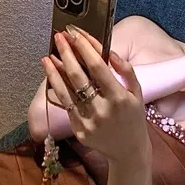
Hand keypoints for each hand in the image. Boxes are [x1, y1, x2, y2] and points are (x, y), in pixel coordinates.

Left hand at [41, 28, 149, 166]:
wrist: (128, 151)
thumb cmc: (134, 117)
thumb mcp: (138, 93)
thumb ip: (126, 70)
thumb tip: (108, 52)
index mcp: (119, 98)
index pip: (98, 67)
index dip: (85, 48)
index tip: (76, 33)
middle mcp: (102, 109)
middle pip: (78, 76)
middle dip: (67, 53)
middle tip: (59, 37)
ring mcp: (88, 121)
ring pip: (65, 91)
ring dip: (54, 71)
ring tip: (47, 56)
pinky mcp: (78, 129)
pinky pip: (65, 105)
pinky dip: (56, 88)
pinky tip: (51, 76)